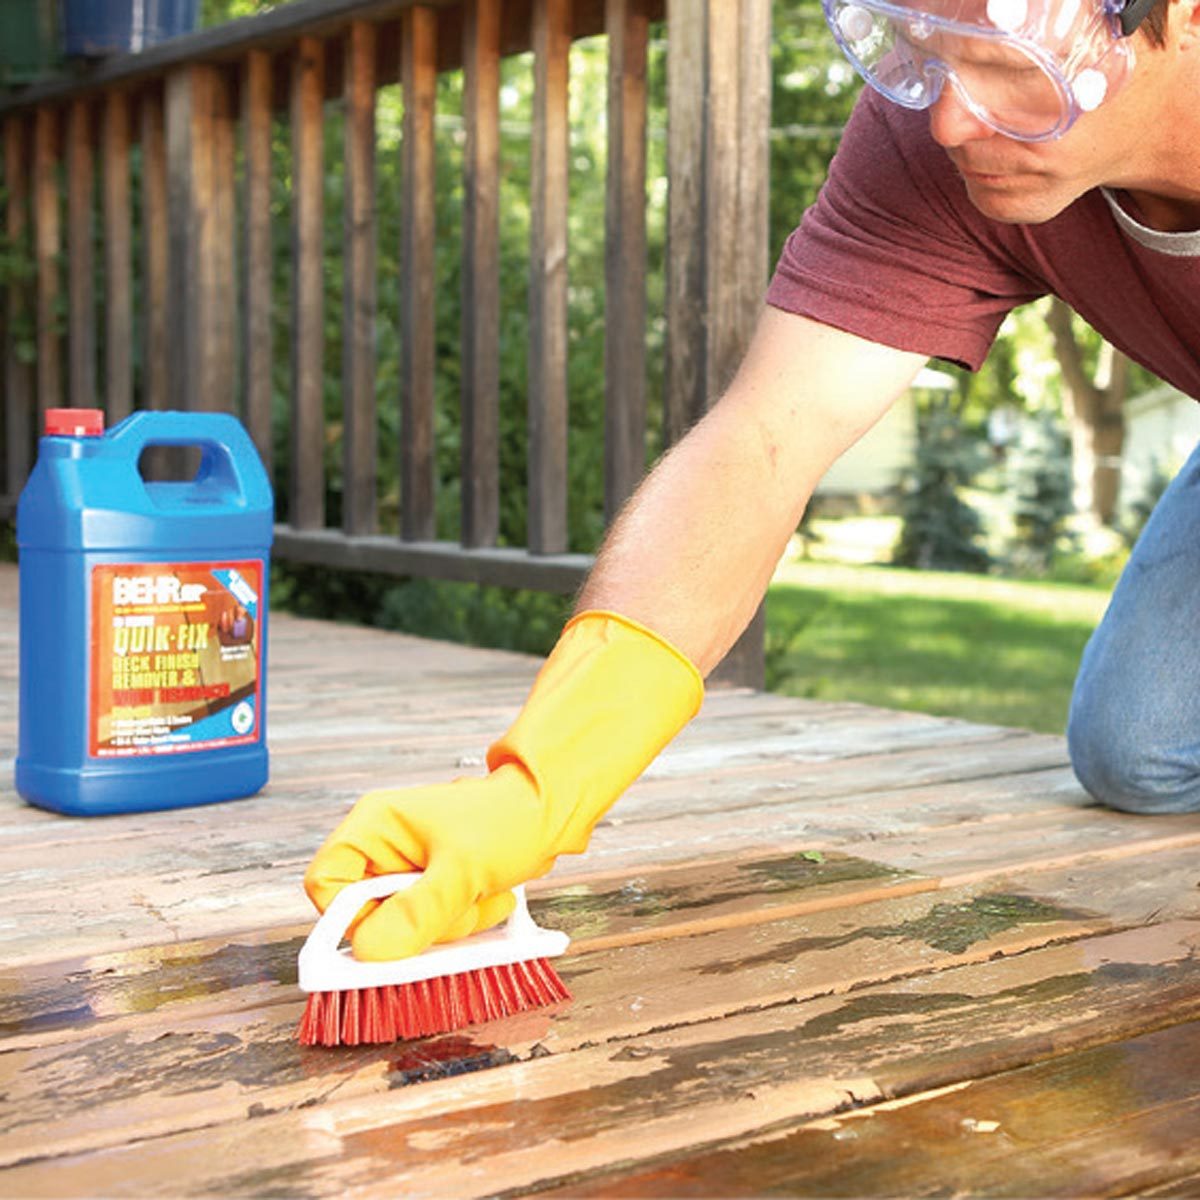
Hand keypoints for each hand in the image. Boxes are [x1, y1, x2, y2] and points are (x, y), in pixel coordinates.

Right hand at [303, 764, 556, 960]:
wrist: (552, 810)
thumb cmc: (508, 819)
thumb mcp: (464, 867)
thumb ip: (418, 911)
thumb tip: (372, 952)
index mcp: (374, 826)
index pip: (327, 884)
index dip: (350, 918)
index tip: (388, 937)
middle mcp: (383, 848)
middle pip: (369, 915)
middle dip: (417, 924)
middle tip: (456, 911)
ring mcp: (407, 870)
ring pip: (404, 928)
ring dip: (448, 926)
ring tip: (482, 895)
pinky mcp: (431, 888)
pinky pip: (431, 927)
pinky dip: (462, 923)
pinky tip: (490, 898)